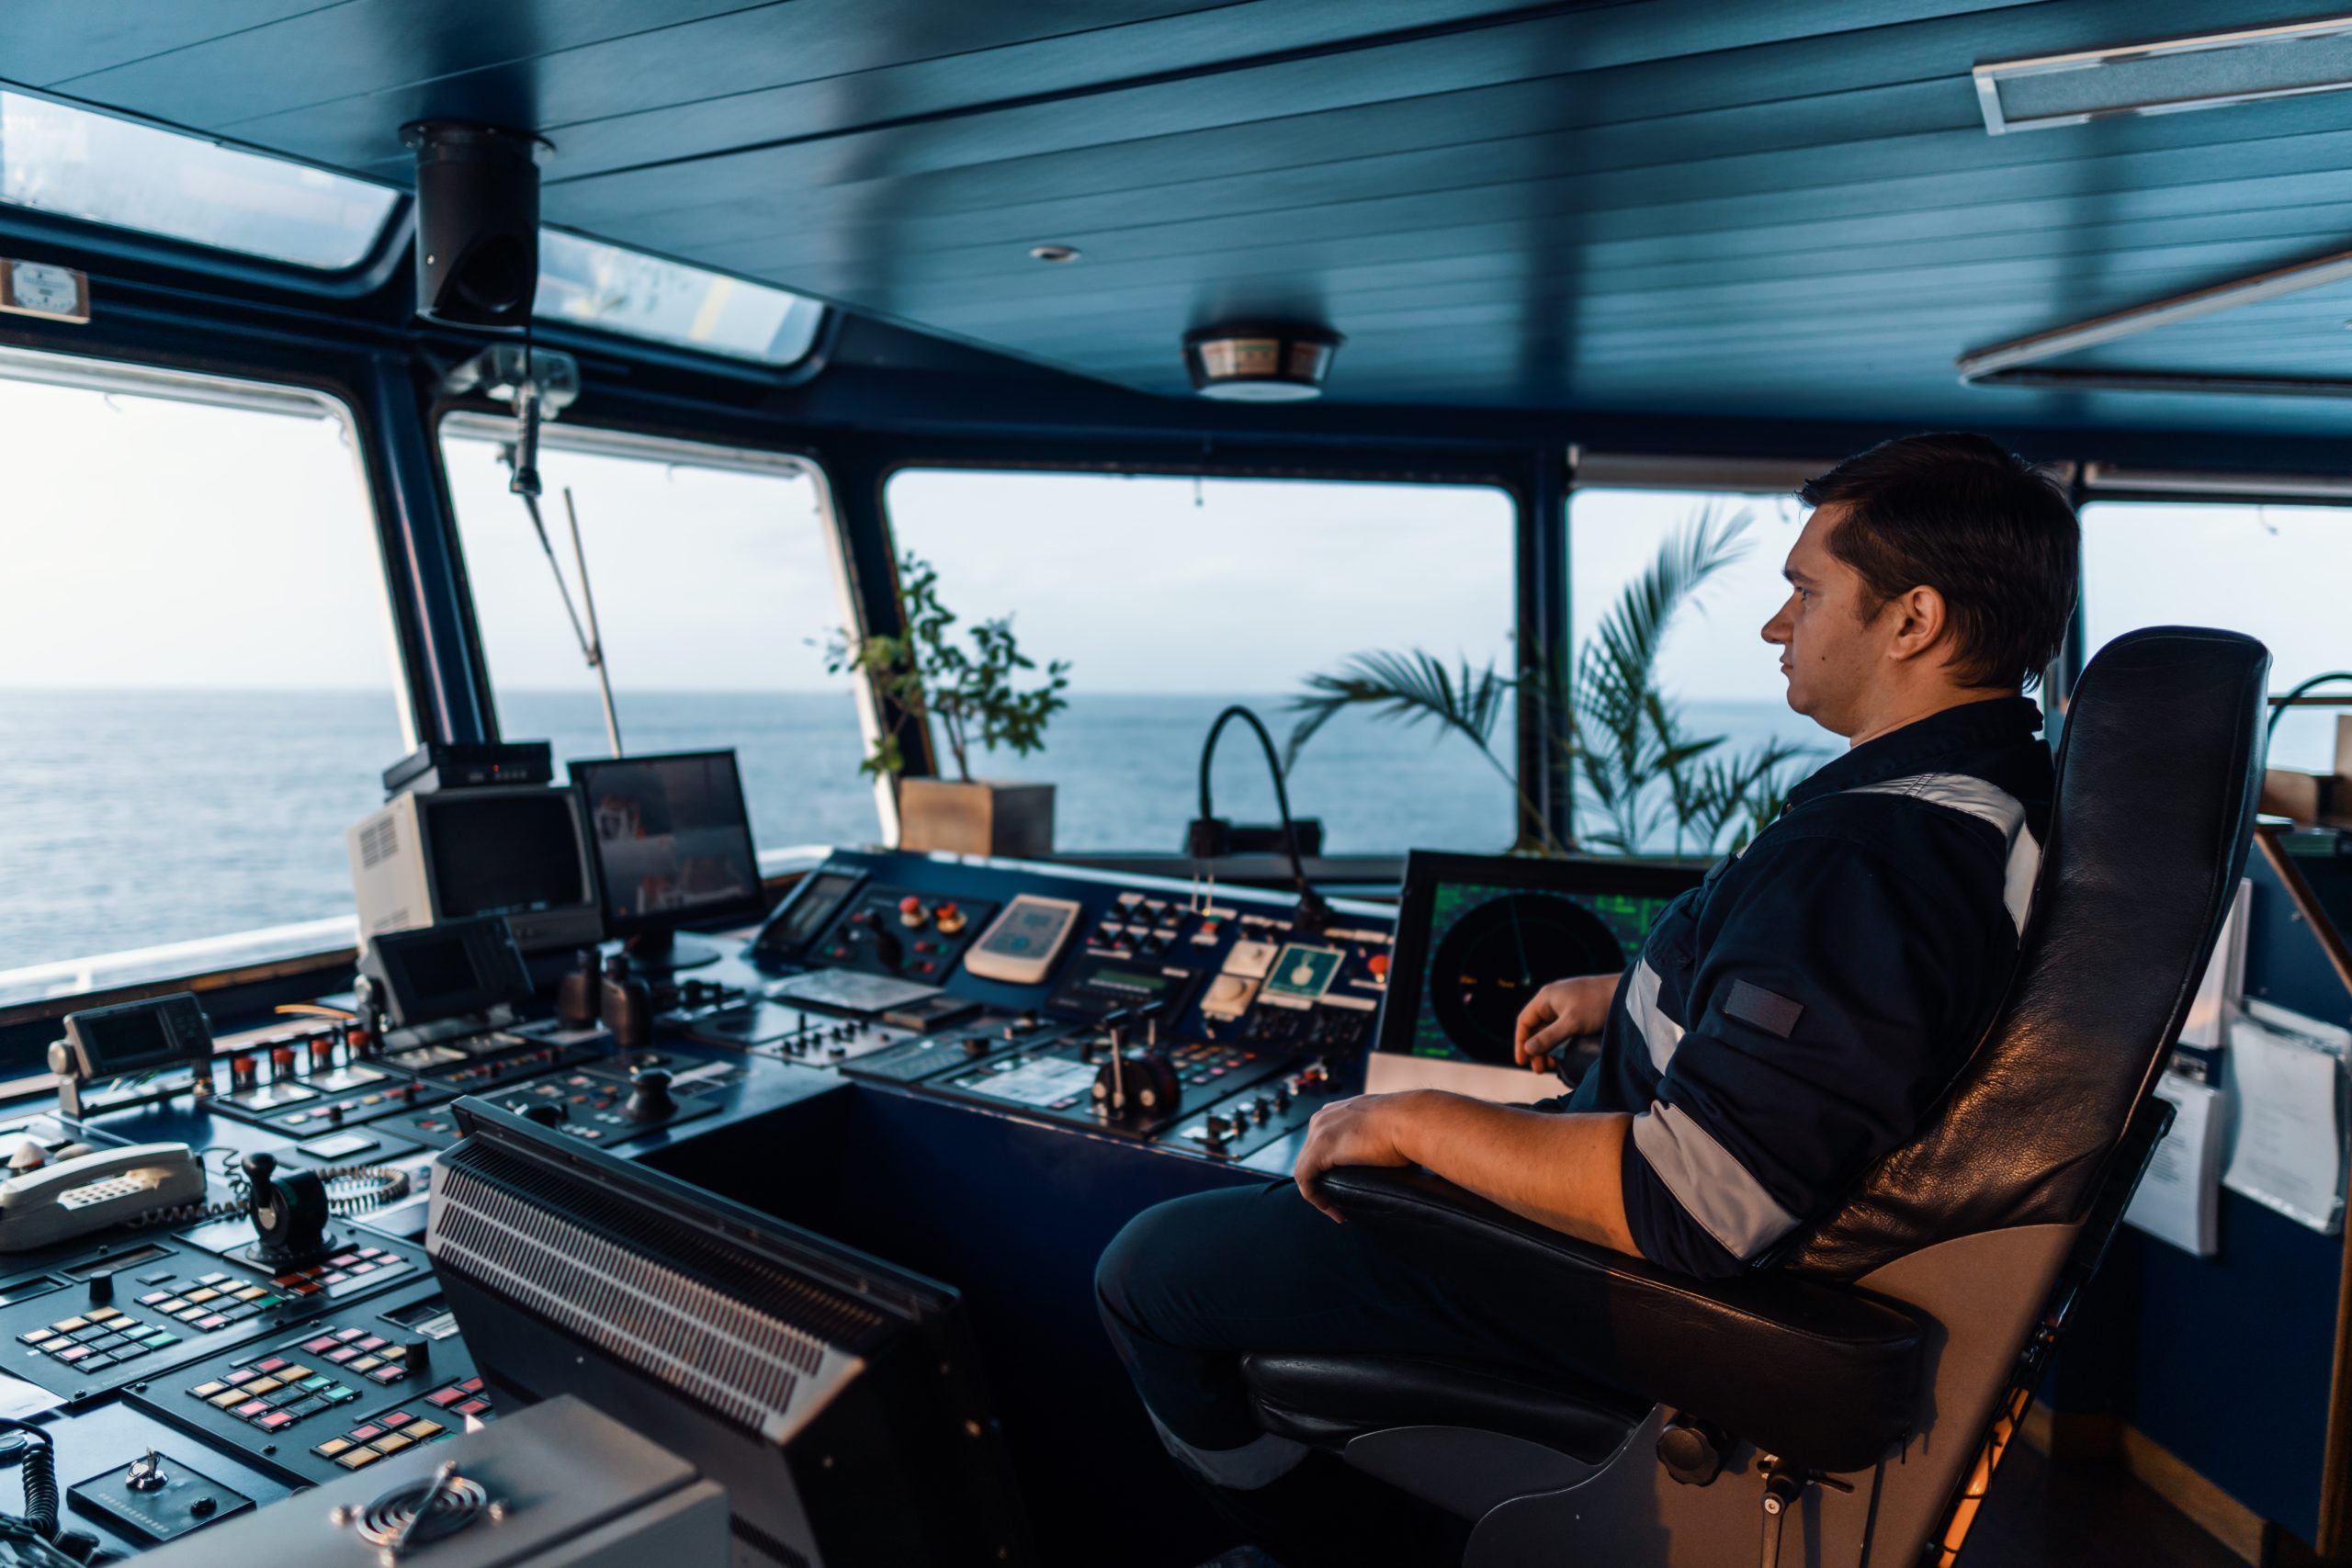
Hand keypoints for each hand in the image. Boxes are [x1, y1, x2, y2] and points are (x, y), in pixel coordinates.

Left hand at [1293, 1092, 1421, 1221]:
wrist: (1413, 1120)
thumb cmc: (1409, 1125)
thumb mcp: (1384, 1127)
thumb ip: (1374, 1135)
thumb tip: (1383, 1154)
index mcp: (1338, 1110)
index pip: (1322, 1141)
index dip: (1330, 1167)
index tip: (1347, 1185)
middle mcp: (1323, 1117)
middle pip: (1311, 1156)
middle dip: (1322, 1181)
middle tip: (1341, 1203)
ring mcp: (1319, 1131)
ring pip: (1306, 1168)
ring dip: (1319, 1194)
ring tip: (1338, 1211)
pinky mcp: (1320, 1148)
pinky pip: (1305, 1178)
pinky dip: (1316, 1198)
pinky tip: (1334, 1212)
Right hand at [1515, 972, 1620, 1069]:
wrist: (1625, 993)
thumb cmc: (1596, 1004)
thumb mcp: (1571, 1023)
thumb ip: (1549, 1037)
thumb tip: (1528, 1049)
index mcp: (1545, 998)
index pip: (1524, 1021)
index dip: (1520, 1042)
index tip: (1522, 1062)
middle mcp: (1552, 1000)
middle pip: (1536, 1027)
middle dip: (1535, 1049)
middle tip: (1540, 1070)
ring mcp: (1565, 1005)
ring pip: (1548, 1029)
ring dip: (1547, 1047)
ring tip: (1552, 1065)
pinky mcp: (1577, 1011)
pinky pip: (1560, 1029)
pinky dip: (1558, 1042)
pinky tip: (1562, 1054)